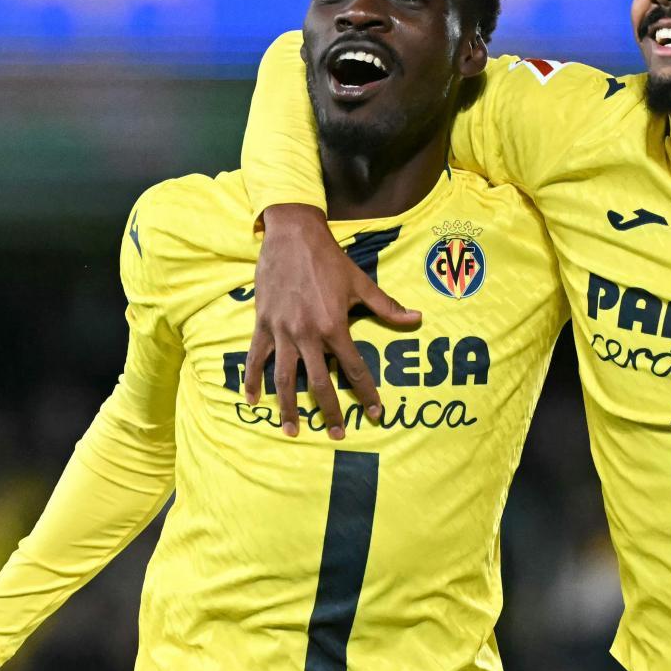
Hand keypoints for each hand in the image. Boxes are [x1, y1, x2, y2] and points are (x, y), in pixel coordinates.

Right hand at [245, 203, 420, 438]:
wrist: (293, 236)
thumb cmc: (329, 260)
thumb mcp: (361, 283)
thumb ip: (387, 307)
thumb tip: (417, 319)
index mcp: (335, 326)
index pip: (355, 369)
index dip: (366, 393)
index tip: (375, 413)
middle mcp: (308, 334)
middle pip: (319, 383)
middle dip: (329, 411)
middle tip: (337, 434)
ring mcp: (283, 331)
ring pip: (285, 378)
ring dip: (288, 407)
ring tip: (292, 430)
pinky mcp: (263, 324)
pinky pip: (256, 358)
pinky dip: (253, 380)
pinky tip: (253, 401)